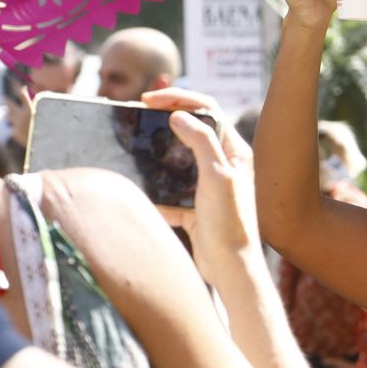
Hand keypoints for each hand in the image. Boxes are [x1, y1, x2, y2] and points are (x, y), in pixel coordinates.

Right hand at [142, 88, 257, 285]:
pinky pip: (169, 191)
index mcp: (234, 152)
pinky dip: (153, 188)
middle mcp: (224, 165)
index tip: (149, 99)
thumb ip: (201, 142)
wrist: (231, 268)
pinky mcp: (195, 208)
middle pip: (191, 130)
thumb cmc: (231, 222)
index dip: (179, 98)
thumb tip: (178, 115)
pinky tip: (135, 187)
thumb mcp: (217, 176)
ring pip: (177, 160)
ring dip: (155, 153)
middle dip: (164, 120)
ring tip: (131, 146)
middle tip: (136, 114)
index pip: (207, 110)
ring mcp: (208, 186)